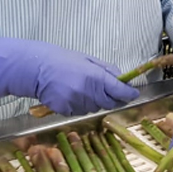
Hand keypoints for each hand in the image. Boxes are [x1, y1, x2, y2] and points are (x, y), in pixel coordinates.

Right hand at [0, 38, 138, 115]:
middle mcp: (88, 92)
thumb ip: (107, 69)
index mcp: (96, 77)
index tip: (134, 94)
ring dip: (96, 102)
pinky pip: (80, 112)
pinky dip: (81, 106)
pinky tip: (74, 95)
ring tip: (85, 90)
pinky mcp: (65, 111)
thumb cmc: (65, 61)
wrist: (38, 69)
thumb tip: (122, 78)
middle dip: (114, 99)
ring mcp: (76, 103)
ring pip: (95, 108)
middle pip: (110, 103)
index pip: (120, 91)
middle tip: (112, 93)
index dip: (129, 94)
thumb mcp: (89, 60)